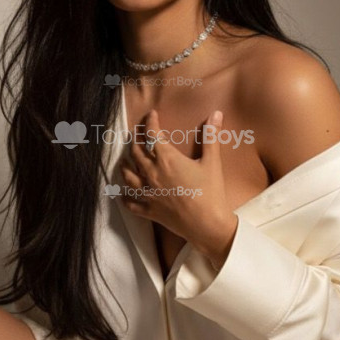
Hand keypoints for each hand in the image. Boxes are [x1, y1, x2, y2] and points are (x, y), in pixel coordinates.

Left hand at [121, 108, 237, 263]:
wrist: (208, 225)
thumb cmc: (211, 193)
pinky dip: (126, 198)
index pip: (152, 135)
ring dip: (125, 165)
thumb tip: (216, 114)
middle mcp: (152, 174)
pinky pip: (131, 203)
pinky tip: (124, 194)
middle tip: (138, 135)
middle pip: (136, 153)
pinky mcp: (150, 210)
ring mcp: (149, 193)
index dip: (150, 123)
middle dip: (136, 141)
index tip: (152, 115)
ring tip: (124, 160)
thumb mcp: (212, 162)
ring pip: (128, 176)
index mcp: (167, 159)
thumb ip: (211, 136)